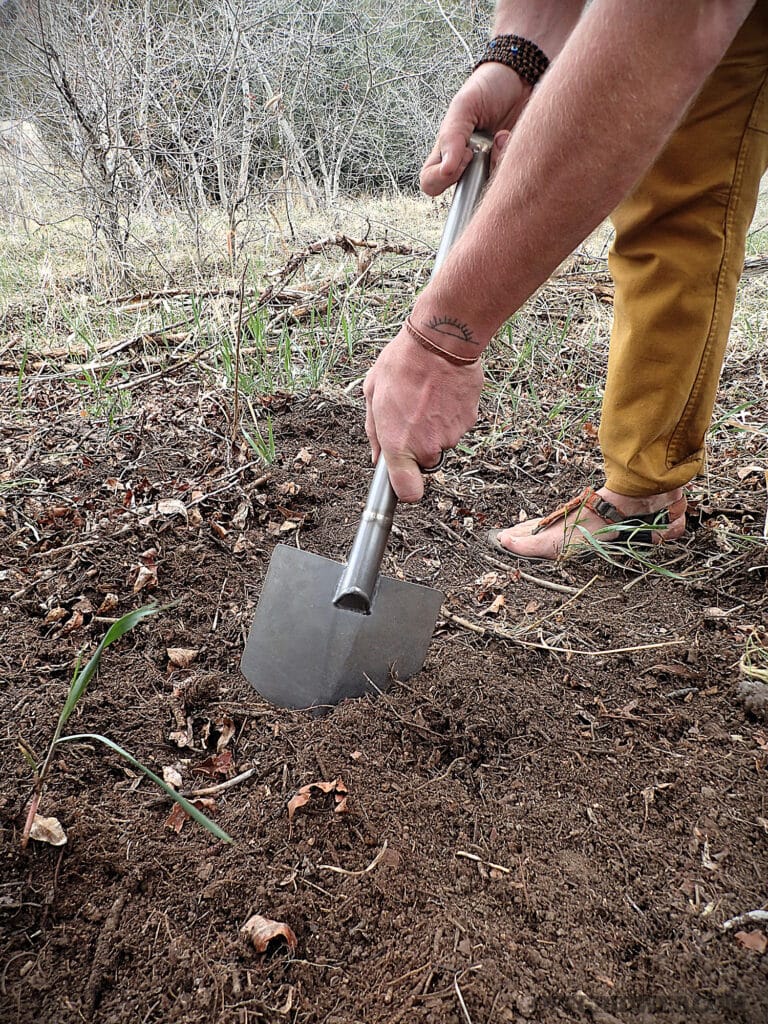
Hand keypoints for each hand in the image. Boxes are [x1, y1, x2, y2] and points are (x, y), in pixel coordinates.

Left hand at [363, 326, 482, 501]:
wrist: (440, 342)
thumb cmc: (402, 364)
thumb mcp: (372, 394)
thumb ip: (374, 432)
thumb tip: (378, 456)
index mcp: (398, 444)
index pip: (408, 491)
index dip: (406, 489)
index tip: (403, 480)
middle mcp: (427, 446)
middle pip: (426, 461)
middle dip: (419, 444)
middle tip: (412, 415)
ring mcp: (451, 435)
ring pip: (442, 441)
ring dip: (435, 425)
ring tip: (426, 396)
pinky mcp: (469, 422)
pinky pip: (456, 425)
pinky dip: (450, 413)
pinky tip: (441, 392)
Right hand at [420, 62, 529, 196]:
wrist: (523, 77)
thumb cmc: (489, 87)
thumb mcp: (464, 105)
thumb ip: (451, 137)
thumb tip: (445, 168)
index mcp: (446, 151)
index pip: (431, 183)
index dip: (443, 178)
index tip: (464, 155)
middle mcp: (466, 164)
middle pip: (463, 191)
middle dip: (476, 172)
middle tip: (484, 148)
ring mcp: (489, 168)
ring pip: (488, 189)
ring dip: (496, 162)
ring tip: (501, 137)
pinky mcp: (510, 167)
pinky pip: (510, 179)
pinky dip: (511, 159)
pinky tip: (512, 139)